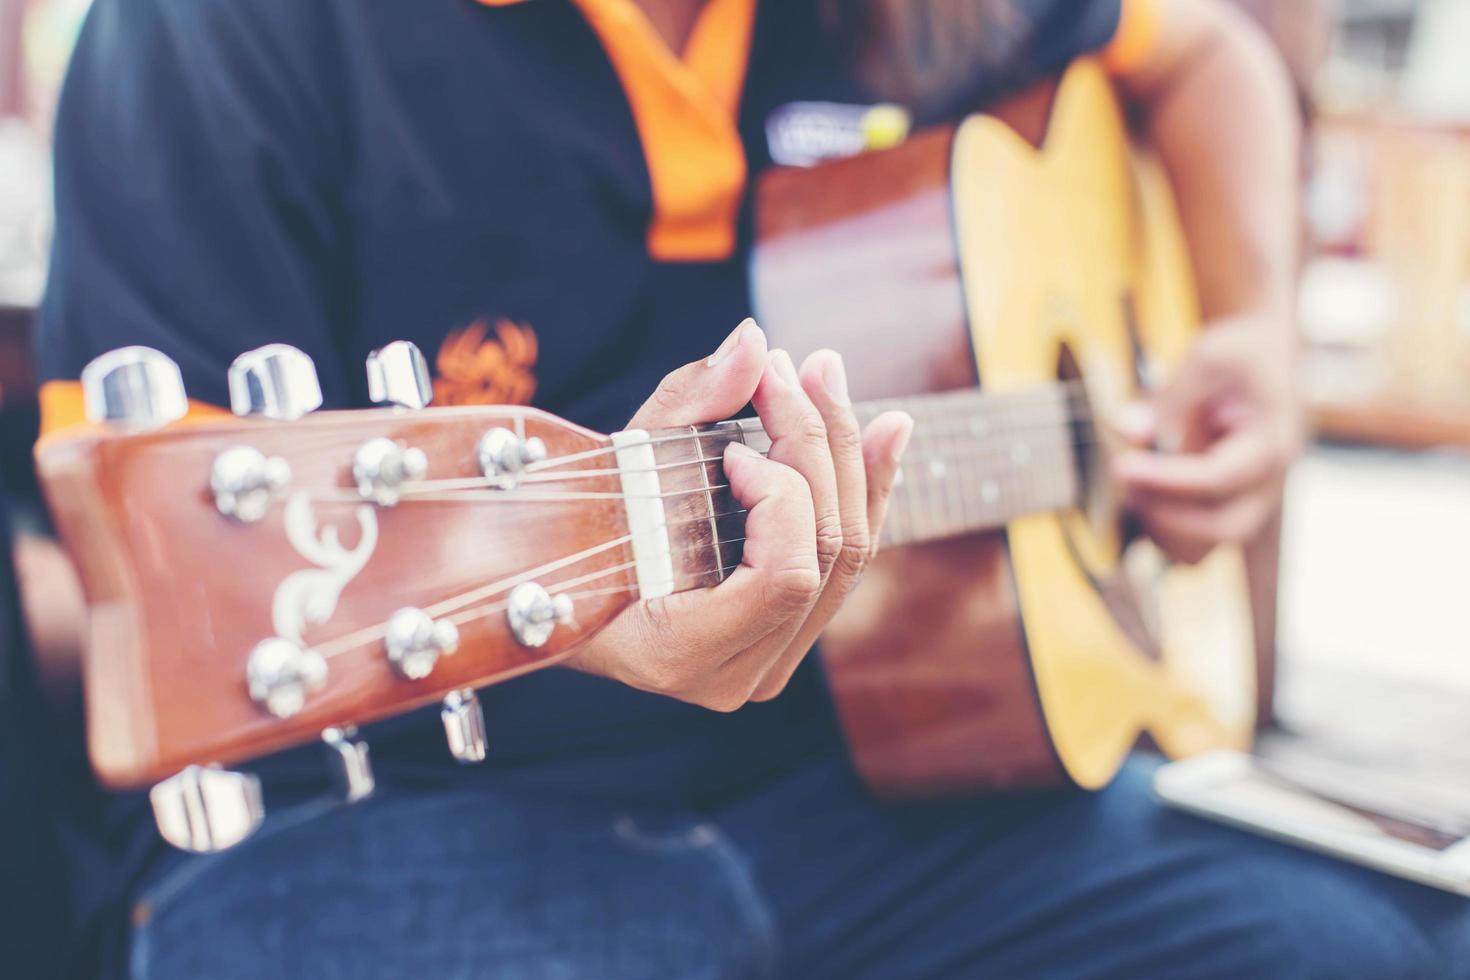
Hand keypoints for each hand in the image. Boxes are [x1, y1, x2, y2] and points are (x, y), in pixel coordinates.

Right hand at [565, 319, 913, 710]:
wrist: (554, 584)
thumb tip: (754, 340)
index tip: (735, 445)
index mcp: (680, 653)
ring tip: (833, 378)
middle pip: (825, 555)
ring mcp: (766, 665)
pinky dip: (863, 491)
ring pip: (849, 557)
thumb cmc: (572, 526)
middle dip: (821, 445)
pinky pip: (843, 564)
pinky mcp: (785, 637)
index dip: (780, 497)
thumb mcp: (620, 463)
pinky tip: (886, 431)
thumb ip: (688, 403)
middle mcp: (734, 677)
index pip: (784, 577)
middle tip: (803, 365)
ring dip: (851, 457)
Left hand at [1111, 314, 1302, 563]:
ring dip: (1159, 529)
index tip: (1122, 465)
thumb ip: (1169, 397)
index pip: (1220, 479)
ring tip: (1129, 485)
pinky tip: (1139, 494)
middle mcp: (1268, 483)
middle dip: (1165, 514)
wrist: (1266, 358)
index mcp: (1272, 443)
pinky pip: (1194, 545)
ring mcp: (1249, 502)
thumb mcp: (1208, 357)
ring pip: (1206, 549)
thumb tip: (1127, 428)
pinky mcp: (1227, 508)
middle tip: (1123, 477)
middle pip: (1223, 529)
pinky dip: (1161, 531)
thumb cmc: (1239, 355)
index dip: (1166, 479)